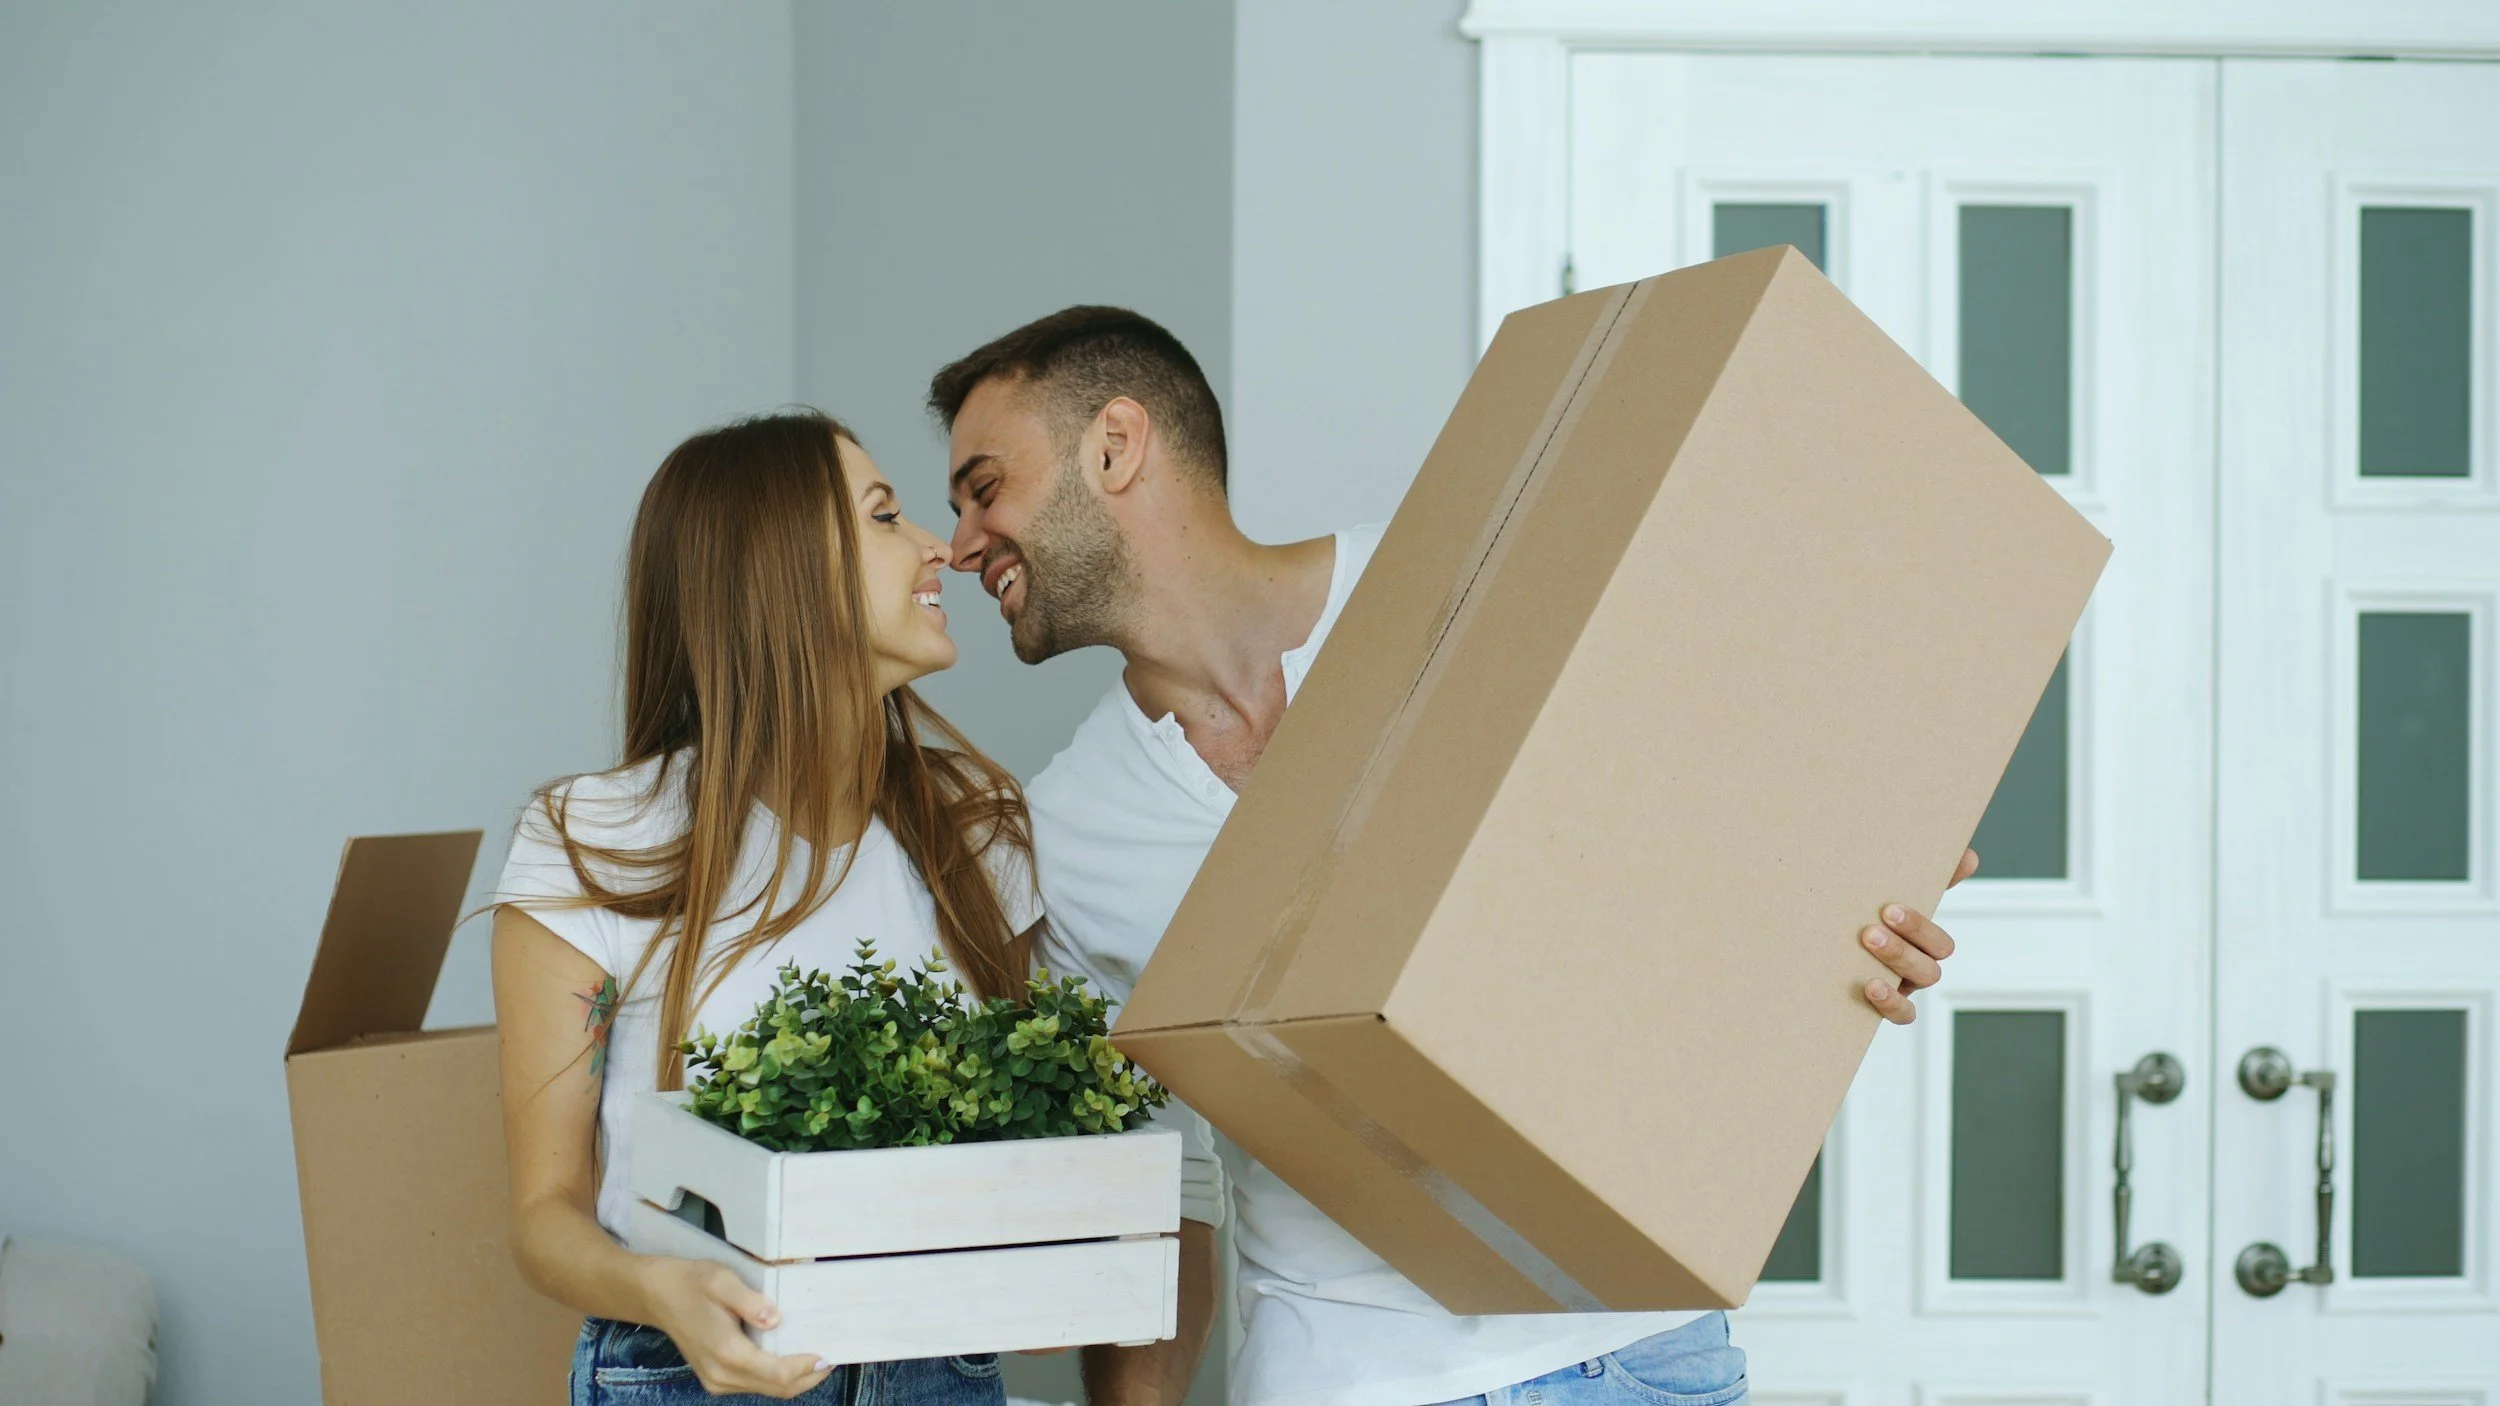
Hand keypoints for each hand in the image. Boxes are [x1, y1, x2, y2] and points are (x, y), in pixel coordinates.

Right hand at [638, 1256, 831, 1398]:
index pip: (778, 1374)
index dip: (806, 1369)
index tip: (827, 1355)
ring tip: (814, 1358)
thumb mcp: (722, 1281)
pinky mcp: (715, 1379)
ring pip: (767, 1390)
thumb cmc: (691, 1283)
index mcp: (727, 1352)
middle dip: (807, 1378)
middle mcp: (722, 1375)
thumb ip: (751, 1302)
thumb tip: (776, 1319)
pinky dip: (776, 1378)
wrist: (656, 1295)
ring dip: (793, 1379)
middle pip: (777, 1389)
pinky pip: (753, 1385)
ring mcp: (717, 1381)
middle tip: (830, 1359)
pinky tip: (788, 1358)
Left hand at [1858, 848, 1976, 1024]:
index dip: (1927, 915)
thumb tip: (1967, 856)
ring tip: (1869, 940)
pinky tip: (1872, 987)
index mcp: (1920, 934)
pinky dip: (1892, 1002)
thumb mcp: (1880, 895)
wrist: (1818, 960)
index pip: (1939, 924)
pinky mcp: (1887, 1007)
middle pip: (1936, 950)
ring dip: (1901, 957)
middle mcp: (1919, 959)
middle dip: (1913, 931)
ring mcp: (1906, 984)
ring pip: (1924, 977)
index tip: (1895, 904)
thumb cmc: (1857, 920)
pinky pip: (1904, 1014)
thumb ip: (1919, 875)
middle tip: (1880, 917)